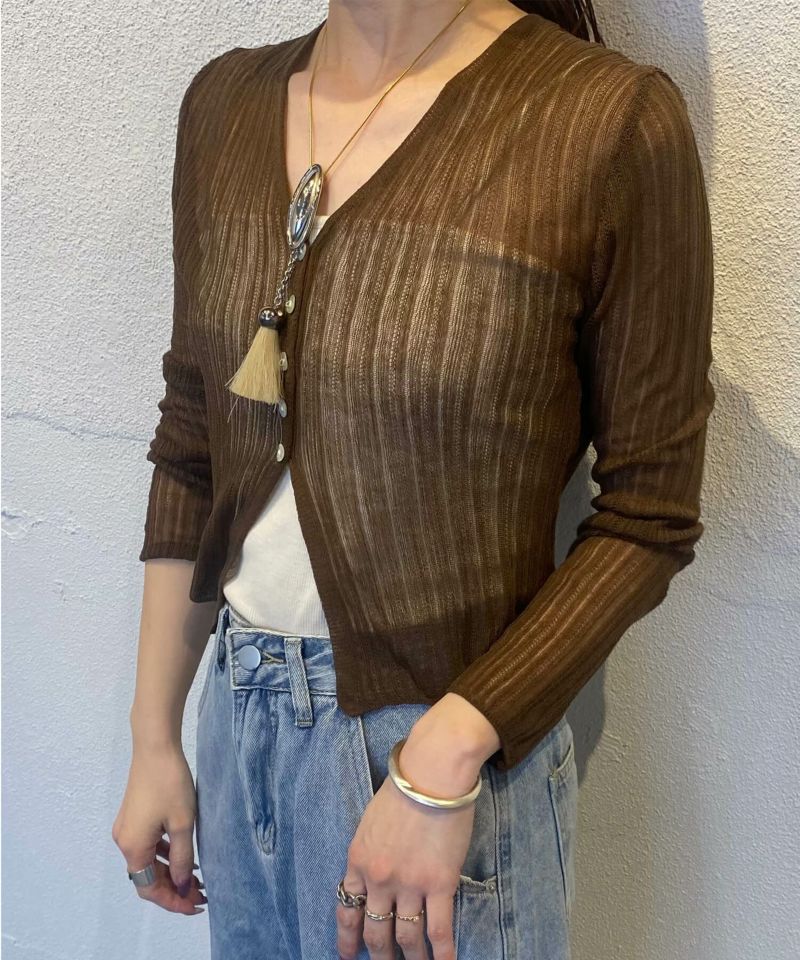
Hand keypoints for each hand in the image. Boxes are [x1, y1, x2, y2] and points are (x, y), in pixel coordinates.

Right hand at [111, 745, 206, 914]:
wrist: (155, 746)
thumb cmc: (170, 783)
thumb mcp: (183, 823)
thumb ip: (182, 858)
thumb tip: (183, 885)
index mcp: (133, 848)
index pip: (150, 889)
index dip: (173, 900)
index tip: (197, 905)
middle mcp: (124, 841)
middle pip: (148, 877)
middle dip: (174, 887)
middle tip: (202, 892)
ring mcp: (127, 828)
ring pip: (149, 861)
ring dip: (171, 871)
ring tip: (198, 876)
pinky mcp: (133, 816)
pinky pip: (148, 845)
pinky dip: (165, 854)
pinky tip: (184, 853)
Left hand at [337, 694, 500, 959]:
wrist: (432, 771)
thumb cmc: (405, 785)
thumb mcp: (372, 820)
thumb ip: (370, 851)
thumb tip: (374, 874)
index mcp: (358, 859)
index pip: (347, 909)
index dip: (347, 937)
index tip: (348, 955)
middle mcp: (379, 878)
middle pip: (375, 930)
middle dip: (379, 954)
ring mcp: (408, 883)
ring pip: (406, 937)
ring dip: (411, 959)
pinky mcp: (439, 882)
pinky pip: (439, 929)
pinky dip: (442, 953)